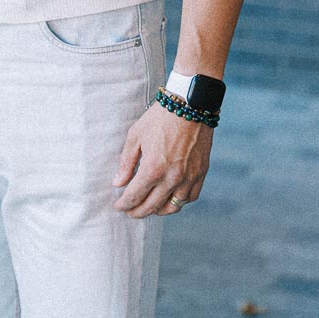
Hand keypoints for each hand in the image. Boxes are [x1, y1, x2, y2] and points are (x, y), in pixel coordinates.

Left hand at [112, 102, 212, 217]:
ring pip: (173, 206)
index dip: (124, 204)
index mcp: (153, 168)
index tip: (118, 206)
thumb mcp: (135, 135)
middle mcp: (172, 178)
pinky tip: (170, 199)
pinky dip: (179, 202)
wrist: (190, 105)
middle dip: (138, 212)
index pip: (135, 196)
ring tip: (149, 208)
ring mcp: (189, 178)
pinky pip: (190, 197)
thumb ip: (126, 162)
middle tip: (130, 212)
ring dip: (159, 210)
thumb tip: (118, 183)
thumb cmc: (159, 118)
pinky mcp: (201, 173)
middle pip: (152, 206)